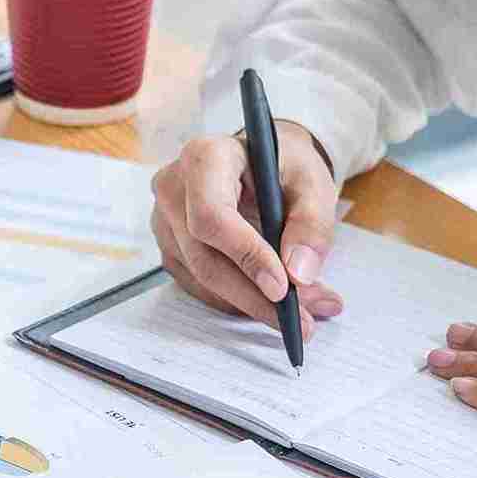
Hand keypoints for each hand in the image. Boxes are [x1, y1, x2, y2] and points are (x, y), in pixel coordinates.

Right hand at [149, 121, 343, 333]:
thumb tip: (298, 273)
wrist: (261, 162)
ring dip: (253, 303)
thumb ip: (311, 224)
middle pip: (205, 257)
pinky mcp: (170, 248)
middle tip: (302, 319)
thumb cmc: (283, 166)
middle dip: (254, 296)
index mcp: (205, 158)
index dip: (245, 256)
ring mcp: (165, 221)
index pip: (211, 216)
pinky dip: (238, 301)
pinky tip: (271, 301)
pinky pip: (200, 286)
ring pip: (202, 279)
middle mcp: (173, 188)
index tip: (283, 288)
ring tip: (303, 310)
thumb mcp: (312, 183)